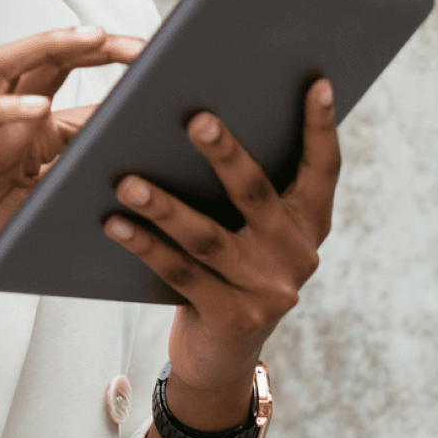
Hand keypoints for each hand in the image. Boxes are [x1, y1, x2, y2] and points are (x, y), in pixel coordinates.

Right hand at [0, 25, 142, 335]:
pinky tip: (35, 107)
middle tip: (138, 42)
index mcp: (29, 131)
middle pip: (42, 58)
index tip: (160, 56)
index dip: (110, 58)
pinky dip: (2, 108)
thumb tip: (143, 161)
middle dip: (90, 42)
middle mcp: (3, 125)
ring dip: (46, 47)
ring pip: (1, 68)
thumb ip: (82, 178)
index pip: (68, 73)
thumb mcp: (49, 207)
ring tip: (88, 39)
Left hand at [105, 78, 339, 423]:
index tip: (317, 82)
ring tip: (126, 180)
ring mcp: (268, 290)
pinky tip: (114, 223)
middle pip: (255, 193)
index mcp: (309, 221)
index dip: (321, 127)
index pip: (324, 168)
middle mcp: (298, 254)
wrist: (221, 354)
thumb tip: (199, 116)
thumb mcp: (250, 229)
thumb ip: (246, 186)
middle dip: (225, 154)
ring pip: (208, 237)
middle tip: (195, 119)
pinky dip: (145, 245)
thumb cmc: (229, 266)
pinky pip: (180, 272)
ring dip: (164, 206)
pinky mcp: (233, 318)